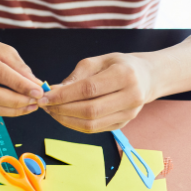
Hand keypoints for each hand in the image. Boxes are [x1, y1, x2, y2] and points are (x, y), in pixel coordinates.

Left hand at [39, 53, 154, 132]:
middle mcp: (131, 97)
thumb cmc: (119, 66)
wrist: (147, 78)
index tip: (44, 96)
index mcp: (125, 75)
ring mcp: (128, 114)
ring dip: (65, 119)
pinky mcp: (122, 124)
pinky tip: (63, 116)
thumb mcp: (98, 61)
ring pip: (91, 124)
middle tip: (44, 105)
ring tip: (51, 110)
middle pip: (90, 110)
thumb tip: (53, 91)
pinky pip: (93, 129)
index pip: (89, 89)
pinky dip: (74, 124)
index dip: (63, 95)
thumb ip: (76, 76)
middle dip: (62, 109)